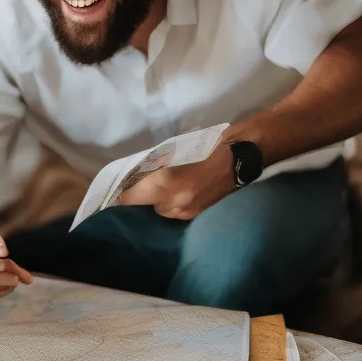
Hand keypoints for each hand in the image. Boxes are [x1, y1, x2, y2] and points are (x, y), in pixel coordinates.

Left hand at [117, 142, 234, 219]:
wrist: (244, 156)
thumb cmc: (208, 145)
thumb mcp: (174, 150)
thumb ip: (152, 165)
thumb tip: (135, 174)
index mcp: (167, 185)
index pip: (131, 197)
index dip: (122, 193)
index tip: (117, 187)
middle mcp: (175, 204)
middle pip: (145, 206)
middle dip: (144, 194)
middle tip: (146, 179)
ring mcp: (188, 213)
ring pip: (162, 210)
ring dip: (160, 199)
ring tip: (168, 183)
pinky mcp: (199, 215)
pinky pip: (177, 211)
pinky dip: (175, 202)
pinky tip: (182, 190)